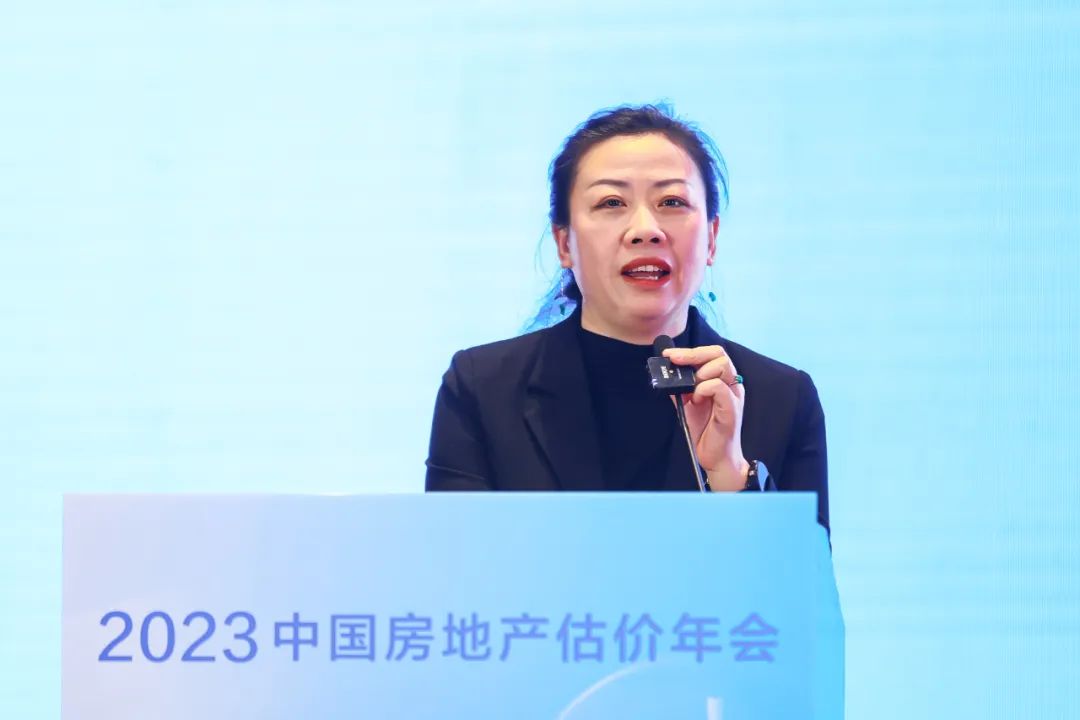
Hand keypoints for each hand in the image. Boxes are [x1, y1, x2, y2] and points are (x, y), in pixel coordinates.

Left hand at [662, 345, 748, 490]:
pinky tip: (696, 400)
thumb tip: (665, 374)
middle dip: (693, 355)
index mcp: (722, 381)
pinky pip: (719, 387)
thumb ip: (680, 388)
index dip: (691, 351)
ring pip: (722, 366)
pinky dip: (703, 388)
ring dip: (700, 373)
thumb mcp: (687, 404)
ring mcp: (733, 396)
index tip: (669, 354)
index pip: (713, 354)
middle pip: (719, 354)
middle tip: (674, 361)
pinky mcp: (732, 409)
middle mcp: (731, 385)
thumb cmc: (705, 431)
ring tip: (691, 390)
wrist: (715, 457)